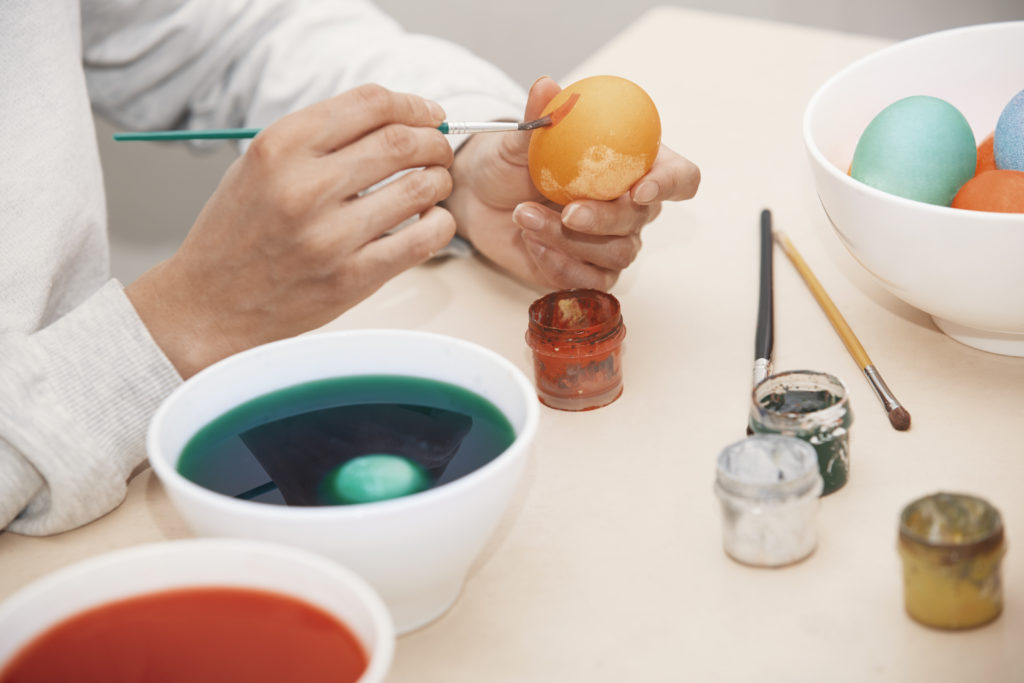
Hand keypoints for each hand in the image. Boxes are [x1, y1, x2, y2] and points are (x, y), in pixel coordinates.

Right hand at [127, 84, 454, 377]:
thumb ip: (321, 139)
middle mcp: (304, 187)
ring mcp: (330, 236)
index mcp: (280, 147)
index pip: (371, 104)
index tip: (429, 115)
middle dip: (434, 142)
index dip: (413, 105)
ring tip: (434, 184)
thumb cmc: (237, 233)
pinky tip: (430, 220)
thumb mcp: (260, 165)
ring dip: (439, 181)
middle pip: (402, 142)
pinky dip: (440, 223)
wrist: (210, 305)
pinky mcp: (351, 278)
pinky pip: (423, 240)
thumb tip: (396, 121)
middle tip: (439, 150)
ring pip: (421, 188)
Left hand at [445, 76, 699, 290]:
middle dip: (605, 218)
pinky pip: (592, 280)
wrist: (479, 200)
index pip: (680, 176)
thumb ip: (538, 118)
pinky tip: (532, 244)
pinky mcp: (588, 271)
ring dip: (570, 240)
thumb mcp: (519, 139)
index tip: (639, 189)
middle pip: (643, 219)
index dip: (669, 184)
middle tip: (567, 213)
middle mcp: (630, 205)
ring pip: (617, 253)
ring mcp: (611, 241)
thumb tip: (546, 85)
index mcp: (632, 165)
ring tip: (525, 218)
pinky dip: (560, 265)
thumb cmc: (509, 163)